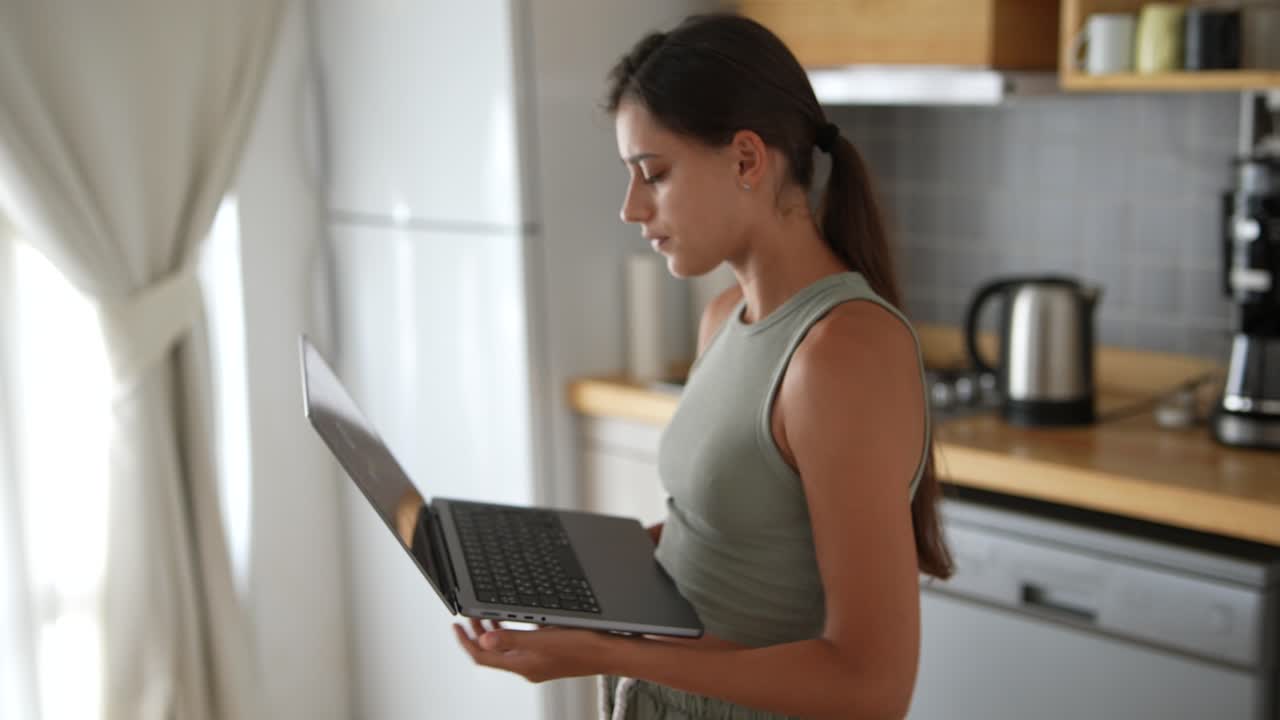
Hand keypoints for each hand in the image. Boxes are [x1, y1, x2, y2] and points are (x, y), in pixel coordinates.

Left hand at [453, 618, 609, 682]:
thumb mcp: (542, 640)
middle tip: (469, 617)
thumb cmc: (583, 647)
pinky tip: (520, 619)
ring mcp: (539, 662)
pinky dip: (514, 632)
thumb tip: (483, 639)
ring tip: (487, 615)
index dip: (466, 641)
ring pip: (507, 648)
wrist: (611, 652)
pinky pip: (523, 645)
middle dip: (477, 634)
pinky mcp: (551, 656)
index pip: (483, 656)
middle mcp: (528, 666)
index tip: (456, 625)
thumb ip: (511, 638)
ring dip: (494, 632)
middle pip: (492, 653)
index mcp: (523, 665)